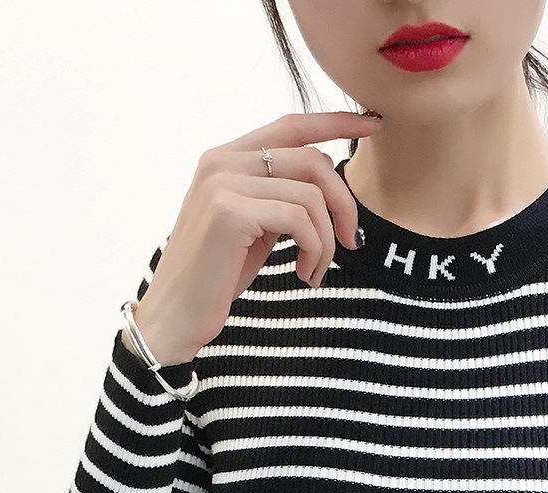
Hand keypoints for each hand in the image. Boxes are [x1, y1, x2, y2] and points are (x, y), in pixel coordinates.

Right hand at [132, 109, 382, 363]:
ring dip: (326, 240)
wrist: (175, 316)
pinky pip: (299, 220)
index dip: (336, 121)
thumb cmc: (216, 277)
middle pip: (312, 159)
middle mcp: (221, 161)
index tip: (372, 124)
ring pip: (310, 194)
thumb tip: (326, 179)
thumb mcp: (254, 228)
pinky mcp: (229, 212)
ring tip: (315, 269)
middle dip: (343, 202)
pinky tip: (304, 274)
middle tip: (350, 242)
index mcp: (226, 159)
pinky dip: (314, 251)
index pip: (291, 125)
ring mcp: (222, 183)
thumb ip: (280, 197)